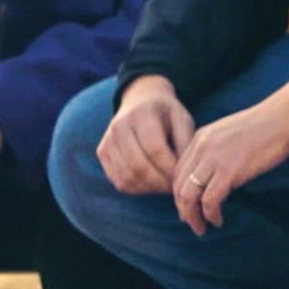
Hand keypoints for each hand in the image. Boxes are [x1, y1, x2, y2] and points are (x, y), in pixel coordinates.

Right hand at [97, 75, 191, 195]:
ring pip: (128, 177)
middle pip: (140, 166)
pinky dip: (137, 188)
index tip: (183, 177)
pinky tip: (150, 183)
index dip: (171, 169)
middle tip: (174, 186)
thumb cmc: (166, 114)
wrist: (139, 101)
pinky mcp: (102, 153)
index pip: (156, 150)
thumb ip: (185, 144)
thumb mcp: (182, 120)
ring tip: (164, 185)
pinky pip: (119, 181)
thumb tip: (182, 174)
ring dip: (149, 188)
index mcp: (142, 114)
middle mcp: (120, 126)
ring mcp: (108, 140)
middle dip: (160, 183)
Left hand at [172, 74, 288, 235]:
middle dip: (182, 208)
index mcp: (200, 137)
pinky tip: (218, 220)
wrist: (283, 118)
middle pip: (179, 185)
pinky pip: (209, 201)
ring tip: (201, 228)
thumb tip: (217, 173)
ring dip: (192, 216)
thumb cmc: (266, 126)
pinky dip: (211, 215)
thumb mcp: (231, 134)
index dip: (180, 192)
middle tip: (191, 222)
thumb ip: (218, 150)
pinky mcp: (228, 171)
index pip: (178, 170)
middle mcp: (201, 147)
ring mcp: (213, 159)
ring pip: (188, 196)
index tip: (187, 206)